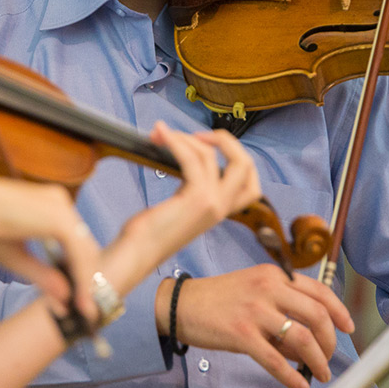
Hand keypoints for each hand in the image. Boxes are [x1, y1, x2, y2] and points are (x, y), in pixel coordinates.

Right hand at [0, 176, 99, 320]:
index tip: (79, 301)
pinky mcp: (58, 216)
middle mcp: (61, 202)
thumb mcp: (17, 257)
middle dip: (87, 281)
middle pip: (86, 248)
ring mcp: (62, 207)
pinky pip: (78, 251)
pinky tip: (76, 297)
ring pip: (86, 251)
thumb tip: (66, 297)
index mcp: (52, 207)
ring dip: (86, 282)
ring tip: (84, 310)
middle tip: (87, 311)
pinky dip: (80, 275)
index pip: (75, 244)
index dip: (80, 273)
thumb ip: (43, 275)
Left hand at [134, 122, 261, 253]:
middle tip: (197, 134)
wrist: (137, 253)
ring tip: (162, 134)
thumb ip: (192, 188)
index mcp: (220, 211)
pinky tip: (161, 135)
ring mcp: (211, 202)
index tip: (210, 146)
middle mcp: (221, 207)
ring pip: (209, 154)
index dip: (237, 158)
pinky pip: (190, 158)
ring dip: (184, 137)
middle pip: (245, 164)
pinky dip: (175, 141)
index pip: (251, 185)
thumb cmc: (149, 233)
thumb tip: (185, 153)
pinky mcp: (195, 198)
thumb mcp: (180, 207)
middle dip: (224, 140)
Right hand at [156, 264, 354, 387]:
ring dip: (317, 360)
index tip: (348, 328)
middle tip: (329, 358)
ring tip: (320, 374)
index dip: (339, 312)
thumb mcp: (254, 291)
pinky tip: (299, 384)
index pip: (320, 291)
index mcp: (274, 275)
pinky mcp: (241, 334)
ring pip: (302, 338)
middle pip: (317, 316)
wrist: (182, 305)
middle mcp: (268, 288)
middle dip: (330, 342)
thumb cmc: (219, 299)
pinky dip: (292, 375)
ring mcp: (255, 311)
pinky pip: (275, 359)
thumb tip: (309, 343)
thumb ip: (282, 308)